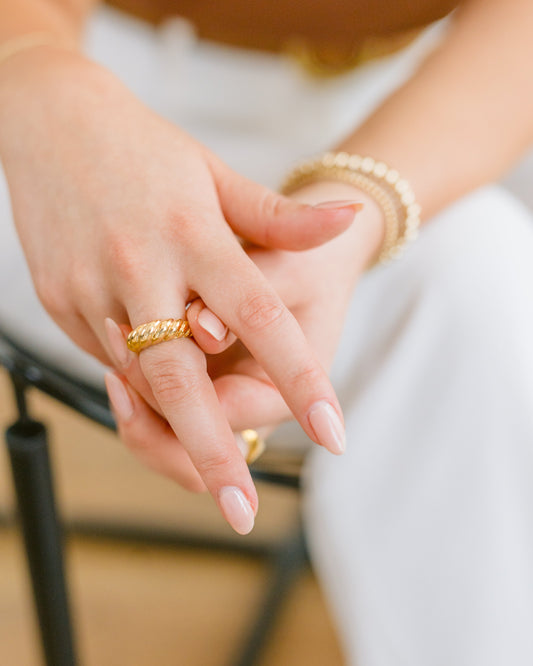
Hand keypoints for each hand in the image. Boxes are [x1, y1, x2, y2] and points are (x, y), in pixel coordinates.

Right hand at [0, 49, 359, 532]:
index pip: (258, 317)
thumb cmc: (144, 149)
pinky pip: (103, 358)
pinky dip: (134, 385)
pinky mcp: (58, 298)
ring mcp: (91, 286)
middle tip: (243, 511)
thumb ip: (281, 215)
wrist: (52, 120)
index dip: (299, 379)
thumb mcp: (217, 175)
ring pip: (135, 380)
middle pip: (181, 378)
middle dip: (213, 453)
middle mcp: (141, 267)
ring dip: (170, 431)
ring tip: (207, 477)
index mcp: (192, 235)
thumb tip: (348, 219)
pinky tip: (156, 401)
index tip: (331, 433)